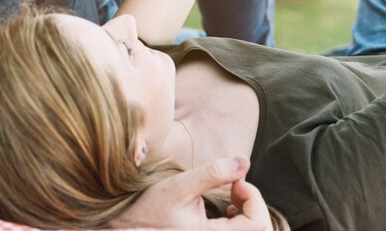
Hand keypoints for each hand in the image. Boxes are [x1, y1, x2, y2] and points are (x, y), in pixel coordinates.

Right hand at [112, 157, 272, 230]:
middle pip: (259, 230)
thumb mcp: (179, 187)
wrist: (125, 228)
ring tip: (232, 194)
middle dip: (254, 204)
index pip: (257, 225)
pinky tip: (227, 207)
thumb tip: (244, 162)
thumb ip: (213, 173)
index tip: (237, 180)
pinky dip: (241, 219)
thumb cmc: (149, 210)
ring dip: (249, 212)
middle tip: (237, 184)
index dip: (254, 198)